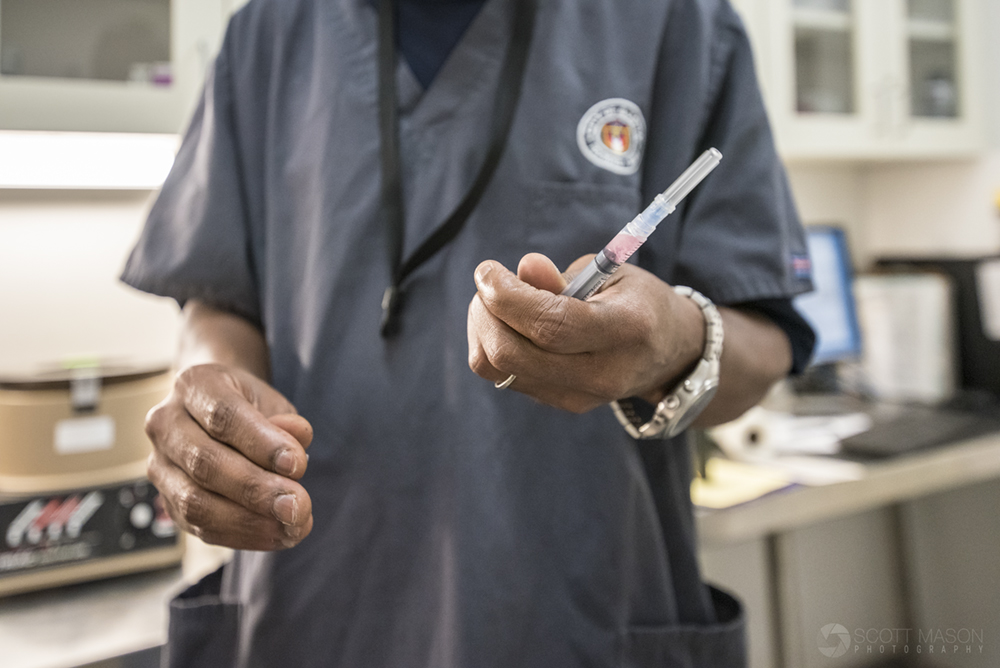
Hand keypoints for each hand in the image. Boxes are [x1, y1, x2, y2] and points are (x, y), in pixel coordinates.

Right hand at [145, 364, 313, 550]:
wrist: (215, 410)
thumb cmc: (249, 406)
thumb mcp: (272, 402)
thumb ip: (285, 423)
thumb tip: (296, 448)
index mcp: (195, 385)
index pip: (223, 416)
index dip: (261, 444)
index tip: (298, 465)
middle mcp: (166, 423)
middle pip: (205, 463)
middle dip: (256, 489)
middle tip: (298, 505)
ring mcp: (160, 465)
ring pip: (195, 502)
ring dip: (249, 521)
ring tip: (292, 527)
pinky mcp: (167, 500)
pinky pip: (199, 526)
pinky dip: (242, 535)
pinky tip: (276, 534)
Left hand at [467, 253, 704, 412]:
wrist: (669, 355)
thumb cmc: (636, 302)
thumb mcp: (612, 274)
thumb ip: (564, 276)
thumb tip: (524, 269)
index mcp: (624, 330)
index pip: (550, 325)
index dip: (507, 297)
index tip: (486, 270)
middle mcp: (601, 373)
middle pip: (513, 355)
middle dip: (485, 313)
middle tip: (489, 285)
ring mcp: (579, 397)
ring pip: (500, 370)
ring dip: (483, 330)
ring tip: (497, 303)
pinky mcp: (561, 403)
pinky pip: (505, 377)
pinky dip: (493, 345)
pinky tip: (509, 324)